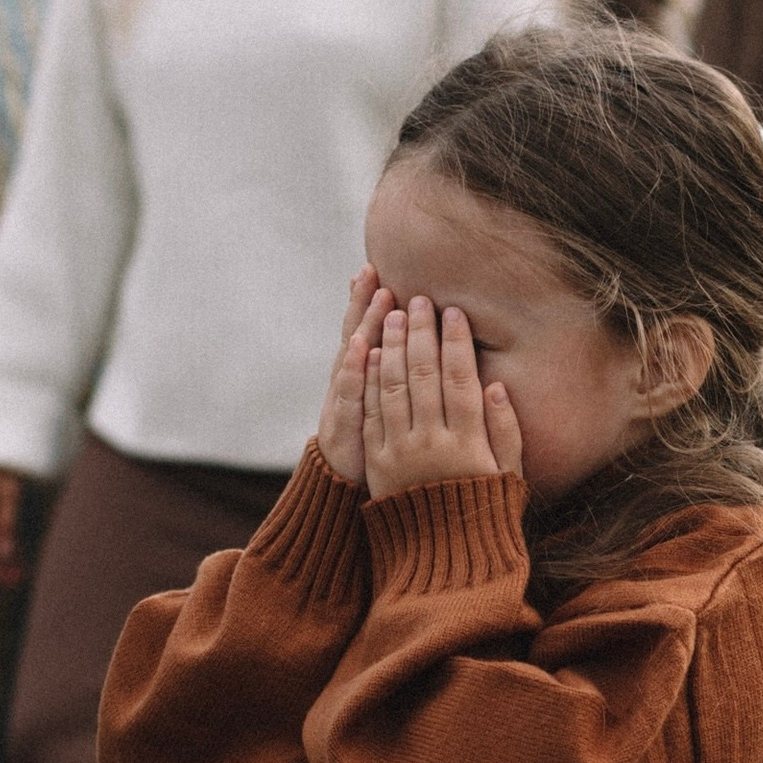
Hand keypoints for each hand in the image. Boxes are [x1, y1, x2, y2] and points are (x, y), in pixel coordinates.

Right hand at [318, 270, 384, 486]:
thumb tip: (418, 346)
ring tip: (373, 294)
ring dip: (364, 325)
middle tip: (371, 269)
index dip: (371, 304)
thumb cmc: (377, 450)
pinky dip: (354, 371)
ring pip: (354, 359)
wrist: (343, 493)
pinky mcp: (345, 429)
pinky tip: (360, 347)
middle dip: (364, 303)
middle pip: (357, 336)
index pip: (368, 334)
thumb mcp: (388, 411)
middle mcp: (350, 385)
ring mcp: (344, 405)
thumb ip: (399, 379)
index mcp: (365, 379)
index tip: (378, 271)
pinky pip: (351, 397)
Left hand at [362, 295, 525, 501]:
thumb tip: (498, 386)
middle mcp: (432, 443)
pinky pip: (371, 413)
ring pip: (394, 387)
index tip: (454, 312)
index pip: (461, 380)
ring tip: (394, 314)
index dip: (457, 342)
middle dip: (422, 332)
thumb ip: (506, 431)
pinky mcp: (376, 463)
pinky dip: (371, 379)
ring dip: (393, 345)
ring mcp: (400, 452)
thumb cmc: (483, 515)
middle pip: (425, 374)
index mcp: (469, 444)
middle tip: (419, 299)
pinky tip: (373, 353)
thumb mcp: (509, 478)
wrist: (441, 561)